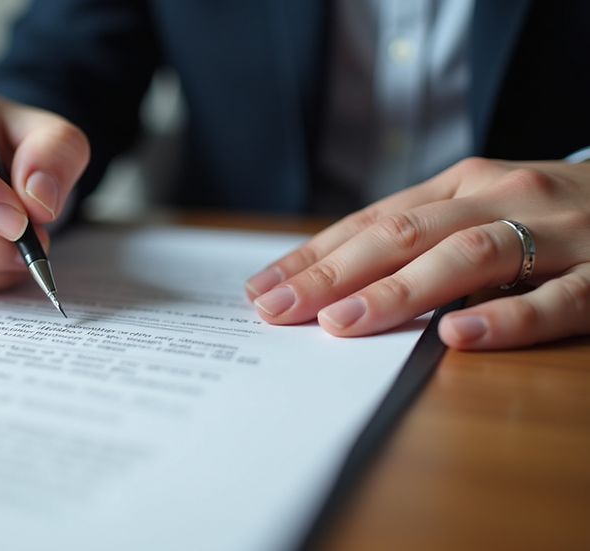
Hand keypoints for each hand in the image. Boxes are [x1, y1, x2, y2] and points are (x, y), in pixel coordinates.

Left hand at [245, 157, 589, 349]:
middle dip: (333, 274)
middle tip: (278, 310)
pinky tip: (460, 336)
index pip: (371, 221)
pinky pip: (557, 298)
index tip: (262, 290)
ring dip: (401, 291)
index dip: (313, 256)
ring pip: (468, 257)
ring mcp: (557, 233)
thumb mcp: (481, 207)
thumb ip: (420, 235)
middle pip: (403, 233)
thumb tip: (331, 280)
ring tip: (344, 323)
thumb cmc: (553, 213)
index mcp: (463, 184)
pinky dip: (509, 317)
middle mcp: (501, 197)